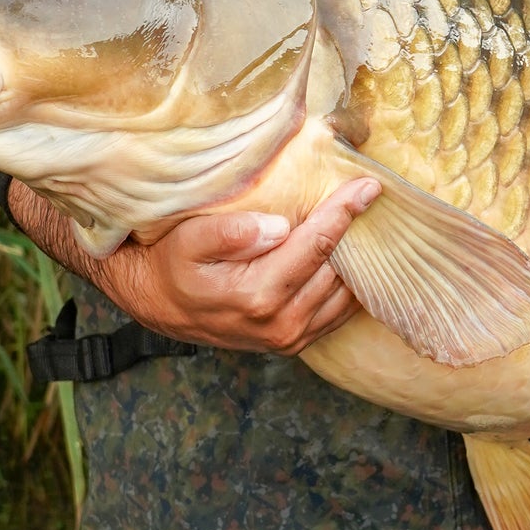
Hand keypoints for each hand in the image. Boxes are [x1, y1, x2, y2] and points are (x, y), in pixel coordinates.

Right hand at [77, 181, 380, 354]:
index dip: (344, 213)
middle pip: (337, 270)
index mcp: (257, 295)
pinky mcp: (294, 342)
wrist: (158, 305)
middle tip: (371, 197)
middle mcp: (280, 322)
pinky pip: (337, 314)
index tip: (368, 186)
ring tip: (367, 222)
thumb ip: (230, 232)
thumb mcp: (188, 240)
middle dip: (357, 232)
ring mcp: (289, 337)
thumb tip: (278, 227)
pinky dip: (350, 285)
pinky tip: (352, 256)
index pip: (315, 246)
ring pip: (344, 295)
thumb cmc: (172, 264)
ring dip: (357, 260)